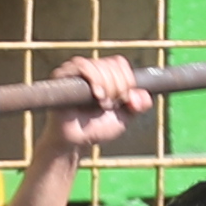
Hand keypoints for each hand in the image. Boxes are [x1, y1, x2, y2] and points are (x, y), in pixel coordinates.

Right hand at [32, 54, 150, 168]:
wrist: (76, 142)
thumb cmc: (97, 129)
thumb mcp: (124, 118)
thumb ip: (138, 105)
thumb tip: (144, 95)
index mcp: (104, 74)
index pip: (119, 63)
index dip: (127, 80)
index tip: (124, 100)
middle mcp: (89, 69)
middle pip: (111, 64)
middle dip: (117, 87)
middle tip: (110, 105)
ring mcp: (74, 71)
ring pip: (98, 65)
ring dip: (106, 85)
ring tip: (102, 104)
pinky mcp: (61, 75)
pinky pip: (82, 65)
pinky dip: (94, 79)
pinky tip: (97, 95)